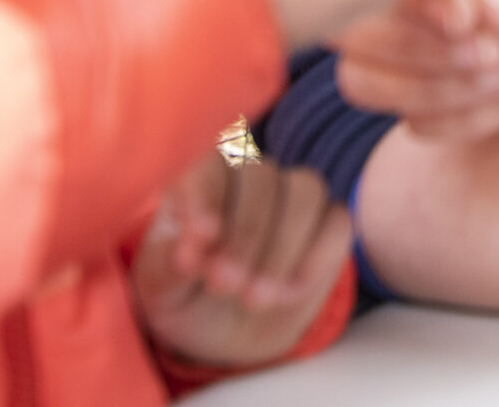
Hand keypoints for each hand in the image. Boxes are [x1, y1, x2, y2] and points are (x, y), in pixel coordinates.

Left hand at [131, 152, 353, 371]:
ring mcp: (296, 198)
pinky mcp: (330, 226)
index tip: (202, 239)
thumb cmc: (186, 298)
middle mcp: (252, 179)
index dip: (208, 197)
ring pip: (306, 192)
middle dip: (246, 234)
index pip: (211, 167)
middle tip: (225, 285)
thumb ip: (167, 268)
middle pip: (262, 178)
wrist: (229, 331)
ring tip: (256, 298)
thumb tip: (189, 254)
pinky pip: (338, 224)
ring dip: (283, 247)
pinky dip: (316, 259)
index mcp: (203, 181)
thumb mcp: (160, 291)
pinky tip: (287, 294)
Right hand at [336, 0, 498, 141]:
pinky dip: (464, 119)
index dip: (416, 2)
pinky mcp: (459, 74)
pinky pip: (419, 118)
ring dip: (436, 93)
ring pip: (372, 80)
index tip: (476, 21)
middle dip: (423, 56)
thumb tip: (482, 8)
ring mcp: (438, 26)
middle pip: (358, 29)